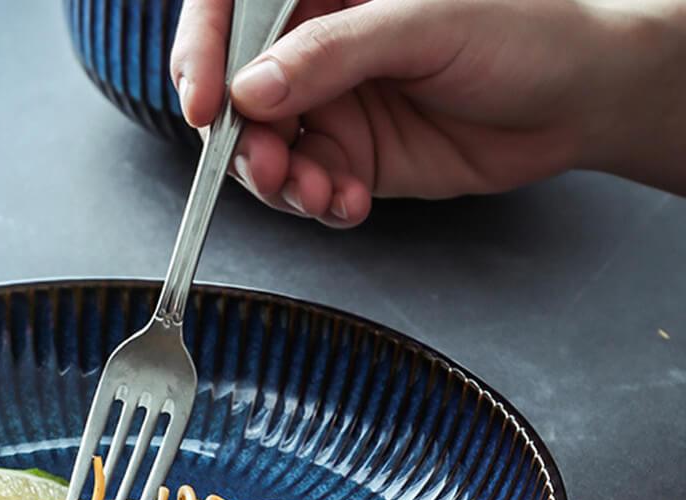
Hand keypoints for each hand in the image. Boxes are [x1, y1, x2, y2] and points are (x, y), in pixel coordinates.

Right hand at [170, 0, 685, 225]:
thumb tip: (249, 89)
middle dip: (243, 140)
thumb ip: (335, 53)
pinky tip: (348, 203)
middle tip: (272, 167)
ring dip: (279, 182)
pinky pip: (306, 189)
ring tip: (320, 193)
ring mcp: (330, 106)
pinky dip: (316, 204)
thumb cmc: (519, 31)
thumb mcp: (425, 23)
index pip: (230, 11)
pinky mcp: (350, 158)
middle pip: (235, 94)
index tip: (203, 103)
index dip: (201, 52)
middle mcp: (316, 47)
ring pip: (264, 150)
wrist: (574, 100)